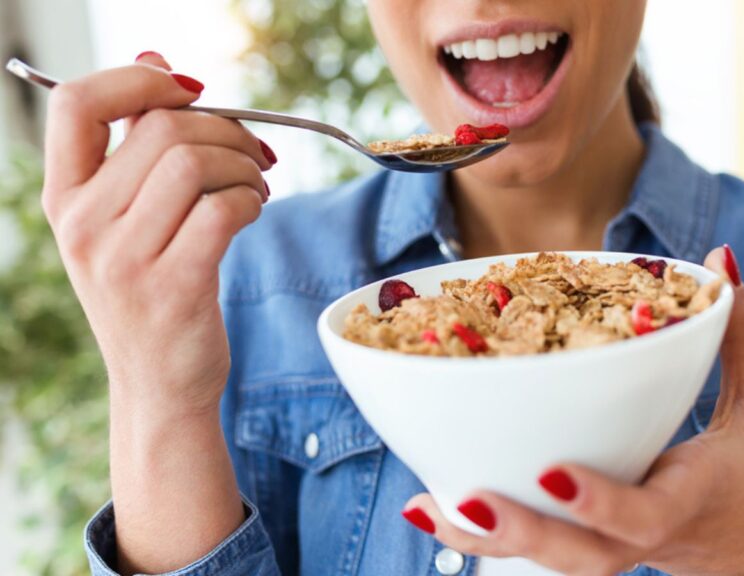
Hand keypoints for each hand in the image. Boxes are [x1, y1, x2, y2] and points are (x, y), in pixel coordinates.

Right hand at [42, 52, 274, 571]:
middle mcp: (83, 226)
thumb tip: (155, 59)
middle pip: (161, 129)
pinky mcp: (174, 286)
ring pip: (194, 162)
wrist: (160, 386)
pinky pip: (223, 208)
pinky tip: (254, 209)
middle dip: (225, 129)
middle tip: (252, 153)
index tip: (189, 88)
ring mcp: (125, 259)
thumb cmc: (150, 292)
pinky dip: (252, 198)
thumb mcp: (123, 220)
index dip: (138, 79)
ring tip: (255, 185)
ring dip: (243, 163)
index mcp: (64, 199)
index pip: (78, 104)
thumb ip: (134, 144)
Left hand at [401, 246, 743, 575]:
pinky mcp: (593, 548)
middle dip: (523, 532)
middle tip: (468, 499)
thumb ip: (741, 335)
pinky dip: (485, 537)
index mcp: (686, 499)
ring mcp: (615, 551)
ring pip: (549, 563)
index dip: (599, 498)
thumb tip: (720, 261)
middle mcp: (643, 536)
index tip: (552, 471)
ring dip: (486, 540)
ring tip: (424, 508)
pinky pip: (539, 552)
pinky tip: (433, 510)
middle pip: (581, 554)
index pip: (643, 512)